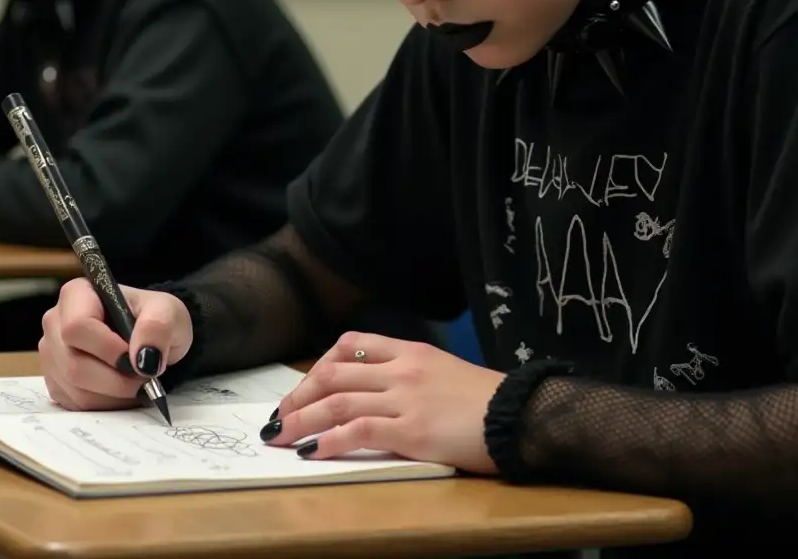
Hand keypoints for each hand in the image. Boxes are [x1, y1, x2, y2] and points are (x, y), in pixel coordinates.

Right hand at [39, 278, 192, 410]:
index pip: (77, 326)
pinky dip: (104, 403)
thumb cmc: (155, 318)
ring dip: (112, 393)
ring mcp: (51, 354)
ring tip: (136, 381)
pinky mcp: (55, 381)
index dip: (107, 348)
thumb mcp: (168, 312)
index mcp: (77, 294)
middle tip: (143, 376)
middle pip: (73, 362)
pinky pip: (74, 402)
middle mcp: (56, 322)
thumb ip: (158, 328)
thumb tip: (142, 358)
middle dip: (114, 377)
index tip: (135, 357)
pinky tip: (121, 390)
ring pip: (73, 387)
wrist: (152, 339)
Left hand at [260, 332, 504, 473]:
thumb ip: (408, 374)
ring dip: (303, 420)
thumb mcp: (442, 370)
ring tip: (281, 437)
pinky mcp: (410, 431)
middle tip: (281, 417)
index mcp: (410, 350)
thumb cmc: (483, 399)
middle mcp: (402, 369)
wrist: (516, 414)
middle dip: (300, 396)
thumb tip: (373, 391)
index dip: (319, 365)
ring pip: (338, 403)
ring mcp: (405, 399)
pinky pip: (358, 432)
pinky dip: (328, 441)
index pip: (351, 346)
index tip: (305, 387)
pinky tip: (311, 452)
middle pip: (335, 374)